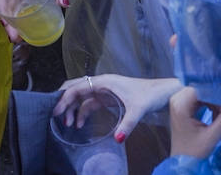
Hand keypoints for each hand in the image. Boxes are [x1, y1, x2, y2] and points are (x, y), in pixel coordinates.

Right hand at [0, 0, 69, 44]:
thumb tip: (64, 5)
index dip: (1, 8)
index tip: (7, 23)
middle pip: (5, 1)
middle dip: (7, 20)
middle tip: (15, 37)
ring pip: (11, 3)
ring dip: (12, 19)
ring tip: (18, 35)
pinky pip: (18, 1)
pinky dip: (18, 13)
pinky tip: (24, 23)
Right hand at [55, 74, 180, 142]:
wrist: (164, 92)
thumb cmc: (151, 95)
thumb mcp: (138, 110)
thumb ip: (127, 124)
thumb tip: (116, 139)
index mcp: (104, 81)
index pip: (77, 88)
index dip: (65, 98)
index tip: (56, 110)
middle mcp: (101, 83)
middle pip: (76, 89)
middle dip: (65, 102)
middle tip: (56, 116)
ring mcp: (104, 90)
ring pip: (82, 97)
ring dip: (74, 109)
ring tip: (69, 125)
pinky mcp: (108, 98)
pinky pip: (90, 103)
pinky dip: (83, 112)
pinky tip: (81, 124)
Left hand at [168, 86, 220, 159]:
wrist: (182, 159)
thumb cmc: (195, 150)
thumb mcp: (214, 135)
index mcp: (181, 105)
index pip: (202, 88)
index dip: (217, 92)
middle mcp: (176, 99)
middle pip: (201, 88)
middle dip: (216, 97)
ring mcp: (177, 100)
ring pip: (200, 91)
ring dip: (213, 100)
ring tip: (220, 115)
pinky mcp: (180, 104)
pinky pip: (197, 96)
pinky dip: (208, 103)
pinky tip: (214, 115)